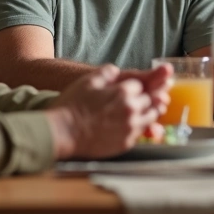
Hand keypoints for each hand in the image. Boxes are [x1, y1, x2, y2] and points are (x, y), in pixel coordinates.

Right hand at [47, 64, 171, 159]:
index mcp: (123, 92)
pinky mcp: (127, 143)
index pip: (140, 85)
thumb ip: (107, 72)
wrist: (62, 132)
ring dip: (147, 112)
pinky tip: (130, 126)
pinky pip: (142, 133)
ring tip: (136, 112)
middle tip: (135, 100)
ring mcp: (131, 127)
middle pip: (149, 100)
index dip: (133, 87)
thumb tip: (116, 71)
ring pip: (151, 117)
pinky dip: (140, 128)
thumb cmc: (72, 105)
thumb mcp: (88, 81)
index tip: (127, 90)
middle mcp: (131, 109)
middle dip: (143, 99)